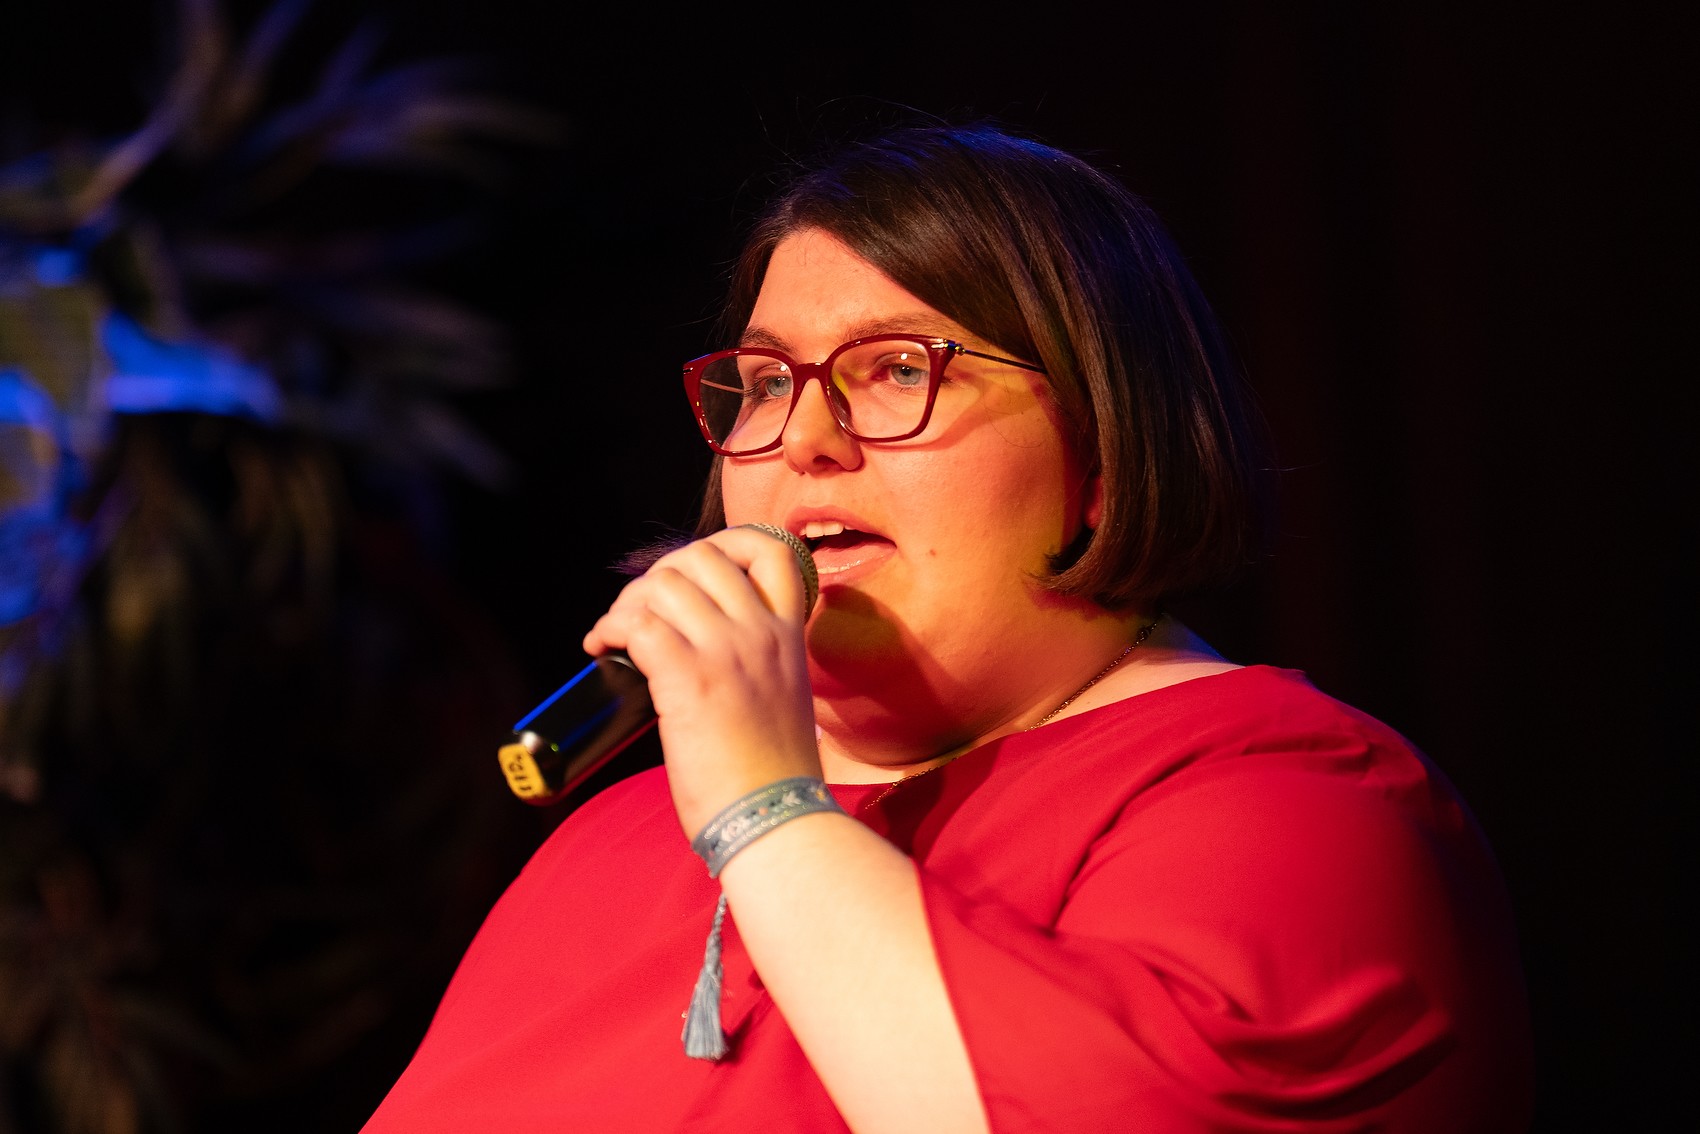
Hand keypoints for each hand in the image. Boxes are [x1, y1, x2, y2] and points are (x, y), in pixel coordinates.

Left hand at [583, 526, 819, 835]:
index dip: (721, 546)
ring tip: (613, 637)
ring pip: (663, 584)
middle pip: (699, 556)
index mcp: (788, 635)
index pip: (768, 550)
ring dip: (627, 604)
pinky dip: (611, 629)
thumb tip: (698, 651)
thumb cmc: (772, 776)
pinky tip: (601, 651)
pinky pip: (638, 625)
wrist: (776, 820)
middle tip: (637, 614)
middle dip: (657, 576)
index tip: (688, 578)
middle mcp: (760, 632)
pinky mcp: (689, 679)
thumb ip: (756, 663)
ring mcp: (726, 651)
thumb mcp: (782, 698)